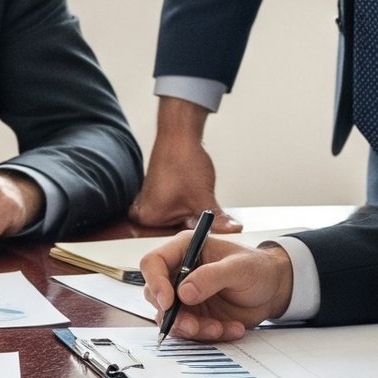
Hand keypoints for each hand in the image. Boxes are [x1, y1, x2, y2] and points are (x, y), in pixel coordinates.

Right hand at [129, 99, 240, 231]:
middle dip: (190, 230)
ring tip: (197, 206)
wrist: (179, 135)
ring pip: (176, 222)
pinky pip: (175, 211)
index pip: (169, 243)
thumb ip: (218, 220)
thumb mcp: (203, 198)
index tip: (203, 238)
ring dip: (190, 219)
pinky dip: (188, 209)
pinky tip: (194, 200)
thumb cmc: (182, 160)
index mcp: (148, 217)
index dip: (189, 242)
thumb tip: (231, 231)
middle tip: (203, 222)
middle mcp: (145, 212)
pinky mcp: (158, 195)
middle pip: (172, 234)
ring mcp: (150, 203)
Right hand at [138, 237, 290, 339]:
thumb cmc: (258, 268)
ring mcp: (185, 297)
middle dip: (174, 314)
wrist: (273, 290)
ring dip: (193, 328)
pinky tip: (231, 328)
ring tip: (220, 328)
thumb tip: (183, 292)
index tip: (168, 302)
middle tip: (194, 325)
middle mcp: (179, 273)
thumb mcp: (239, 268)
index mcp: (185, 249)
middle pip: (156, 295)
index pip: (153, 263)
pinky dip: (209, 335)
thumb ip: (211, 276)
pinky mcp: (195, 316)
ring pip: (171, 318)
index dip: (155, 282)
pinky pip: (190, 331)